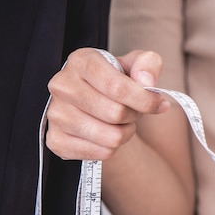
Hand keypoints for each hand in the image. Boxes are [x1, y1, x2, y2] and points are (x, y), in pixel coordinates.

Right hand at [45, 48, 168, 159]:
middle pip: (116, 114)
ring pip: (111, 137)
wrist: (94, 101)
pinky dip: (113, 148)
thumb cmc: (116, 81)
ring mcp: (55, 114)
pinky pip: (101, 153)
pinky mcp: (55, 140)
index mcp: (81, 61)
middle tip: (133, 111)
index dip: (145, 100)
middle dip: (134, 116)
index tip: (159, 104)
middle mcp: (62, 86)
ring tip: (122, 123)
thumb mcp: (136, 65)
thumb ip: (148, 64)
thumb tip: (146, 81)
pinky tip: (107, 134)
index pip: (118, 87)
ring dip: (126, 133)